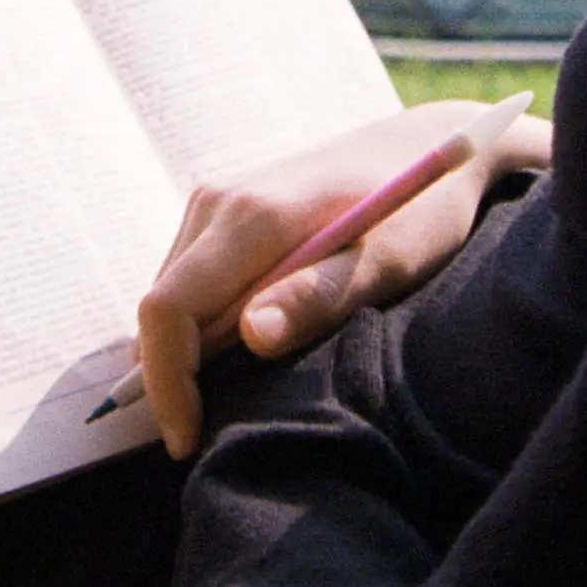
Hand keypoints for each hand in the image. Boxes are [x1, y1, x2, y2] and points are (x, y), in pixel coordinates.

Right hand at [132, 98, 550, 456]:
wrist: (427, 145)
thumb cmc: (422, 208)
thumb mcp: (391, 261)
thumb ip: (320, 297)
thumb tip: (252, 337)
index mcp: (253, 214)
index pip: (168, 307)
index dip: (167, 382)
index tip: (189, 440)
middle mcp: (217, 202)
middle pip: (159, 308)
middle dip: (171, 379)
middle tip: (210, 435)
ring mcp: (214, 202)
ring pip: (168, 298)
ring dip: (185, 355)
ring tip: (237, 394)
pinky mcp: (220, 211)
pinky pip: (186, 282)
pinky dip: (199, 328)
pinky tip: (246, 350)